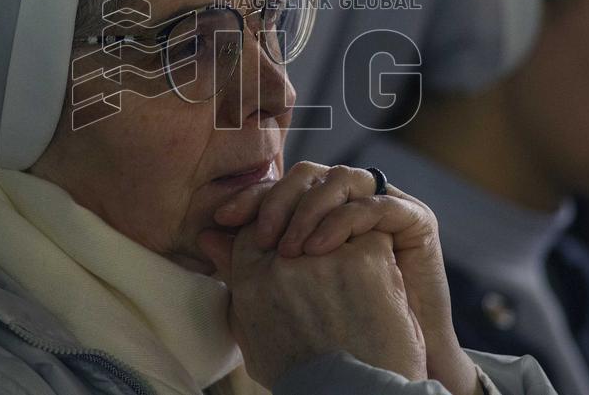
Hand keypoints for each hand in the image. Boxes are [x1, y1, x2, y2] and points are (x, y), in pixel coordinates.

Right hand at [199, 224, 425, 387]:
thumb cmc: (302, 371)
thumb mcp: (252, 331)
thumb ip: (234, 279)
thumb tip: (209, 238)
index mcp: (251, 278)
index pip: (258, 226)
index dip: (279, 232)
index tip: (295, 249)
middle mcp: (283, 261)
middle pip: (295, 215)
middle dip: (311, 228)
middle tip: (328, 254)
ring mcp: (325, 255)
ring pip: (334, 217)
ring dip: (344, 236)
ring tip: (355, 270)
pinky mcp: (366, 257)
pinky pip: (372, 231)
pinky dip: (376, 249)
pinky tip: (379, 279)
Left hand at [211, 161, 481, 394]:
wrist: (382, 374)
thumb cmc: (330, 339)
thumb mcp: (277, 299)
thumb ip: (244, 265)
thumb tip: (203, 236)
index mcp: (319, 214)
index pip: (283, 189)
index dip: (251, 198)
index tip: (222, 218)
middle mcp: (350, 204)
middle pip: (308, 176)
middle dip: (276, 198)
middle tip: (257, 232)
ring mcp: (383, 208)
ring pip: (340, 179)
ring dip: (308, 208)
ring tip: (288, 248)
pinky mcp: (414, 220)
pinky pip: (374, 204)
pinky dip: (342, 221)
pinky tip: (317, 250)